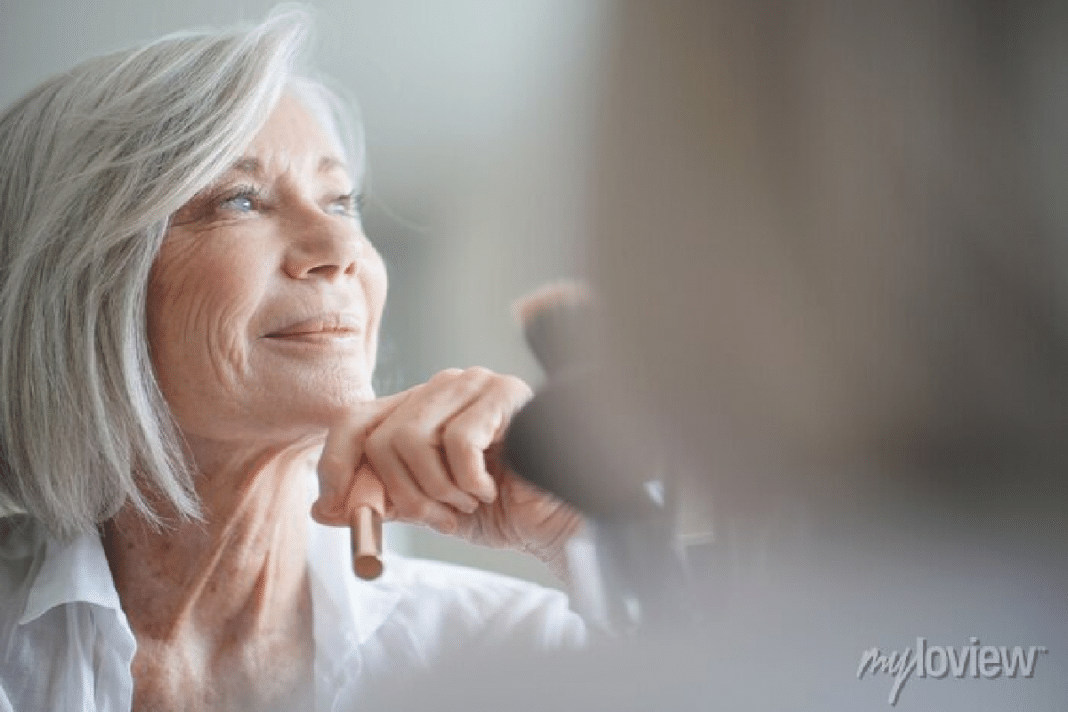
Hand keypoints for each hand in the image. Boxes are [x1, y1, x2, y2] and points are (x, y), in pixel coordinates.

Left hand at [312, 367, 582, 567]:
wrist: (557, 520)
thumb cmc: (500, 510)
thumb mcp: (428, 508)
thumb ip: (381, 501)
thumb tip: (321, 508)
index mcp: (417, 408)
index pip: (354, 419)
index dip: (337, 465)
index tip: (336, 509)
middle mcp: (440, 387)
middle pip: (378, 436)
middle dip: (402, 493)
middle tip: (438, 515)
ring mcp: (472, 384)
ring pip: (409, 438)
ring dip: (437, 490)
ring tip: (469, 501)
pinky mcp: (504, 393)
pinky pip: (457, 440)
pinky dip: (467, 480)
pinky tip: (491, 489)